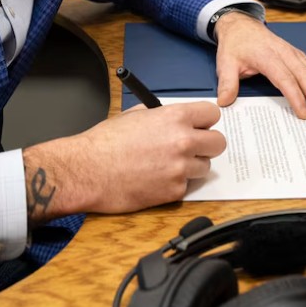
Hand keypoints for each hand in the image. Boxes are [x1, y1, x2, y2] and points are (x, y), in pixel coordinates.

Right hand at [20, 102, 224, 223]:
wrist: (87, 171)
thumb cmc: (104, 143)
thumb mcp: (134, 115)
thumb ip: (162, 116)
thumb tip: (175, 118)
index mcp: (174, 117)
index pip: (212, 114)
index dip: (205, 121)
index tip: (200, 126)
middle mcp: (183, 142)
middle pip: (219, 143)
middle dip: (207, 145)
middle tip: (192, 148)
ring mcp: (180, 169)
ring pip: (205, 167)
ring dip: (191, 166)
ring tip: (167, 166)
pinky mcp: (174, 192)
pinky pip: (186, 186)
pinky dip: (175, 184)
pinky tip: (155, 179)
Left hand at [213, 12, 305, 119]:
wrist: (241, 25)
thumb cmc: (235, 45)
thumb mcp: (225, 62)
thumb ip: (227, 82)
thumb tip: (225, 101)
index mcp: (268, 56)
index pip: (285, 79)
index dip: (296, 96)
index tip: (303, 113)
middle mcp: (285, 54)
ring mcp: (295, 54)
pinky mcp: (300, 56)